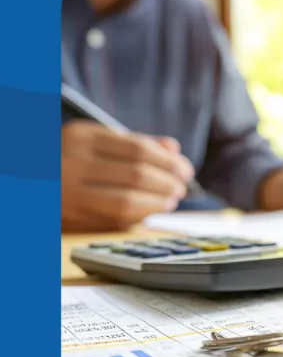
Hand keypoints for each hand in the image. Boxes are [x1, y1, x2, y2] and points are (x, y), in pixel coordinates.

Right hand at [61, 121, 195, 231]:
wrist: (24, 176)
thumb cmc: (68, 155)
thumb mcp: (95, 139)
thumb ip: (134, 142)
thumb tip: (173, 148)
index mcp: (82, 137)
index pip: (138, 149)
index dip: (168, 161)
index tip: (185, 169)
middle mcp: (72, 162)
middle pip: (136, 175)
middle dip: (167, 183)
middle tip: (182, 187)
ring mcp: (68, 191)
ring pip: (126, 201)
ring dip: (156, 203)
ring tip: (170, 200)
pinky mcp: (68, 215)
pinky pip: (111, 219)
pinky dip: (137, 217)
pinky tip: (149, 212)